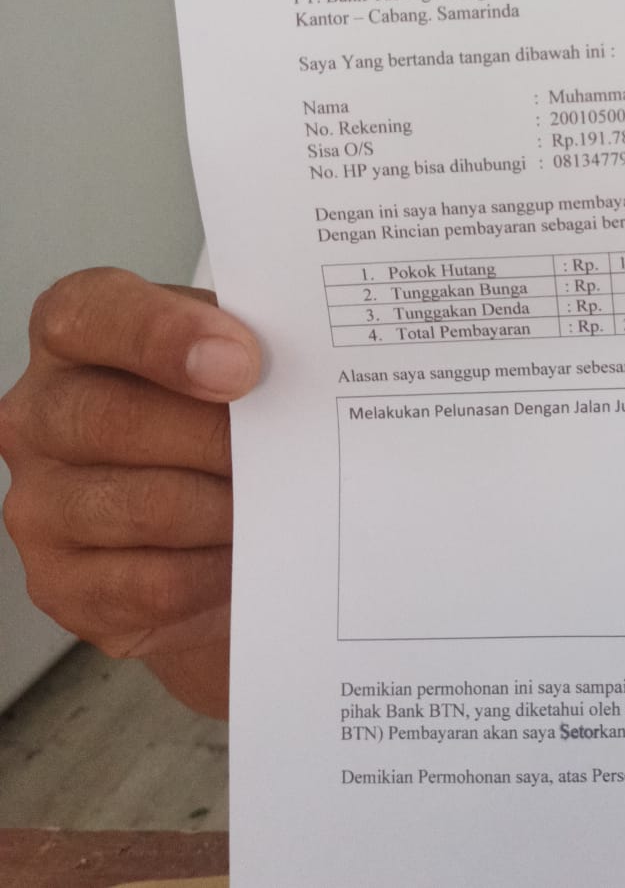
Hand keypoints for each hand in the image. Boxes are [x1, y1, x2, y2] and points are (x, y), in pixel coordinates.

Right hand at [0, 268, 259, 716]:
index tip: (244, 363)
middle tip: (289, 446)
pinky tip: (253, 550)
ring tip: (287, 500)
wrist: (206, 519)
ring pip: (144, 508)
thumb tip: (310, 361)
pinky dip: (219, 568)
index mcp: (77, 336)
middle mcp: (40, 414)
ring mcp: (39, 502)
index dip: (164, 336)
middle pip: (111, 419)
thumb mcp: (234, 355)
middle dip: (217, 438)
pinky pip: (154, 582)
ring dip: (230, 507)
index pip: (88, 314)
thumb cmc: (219, 416)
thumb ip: (253, 343)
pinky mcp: (62, 583)